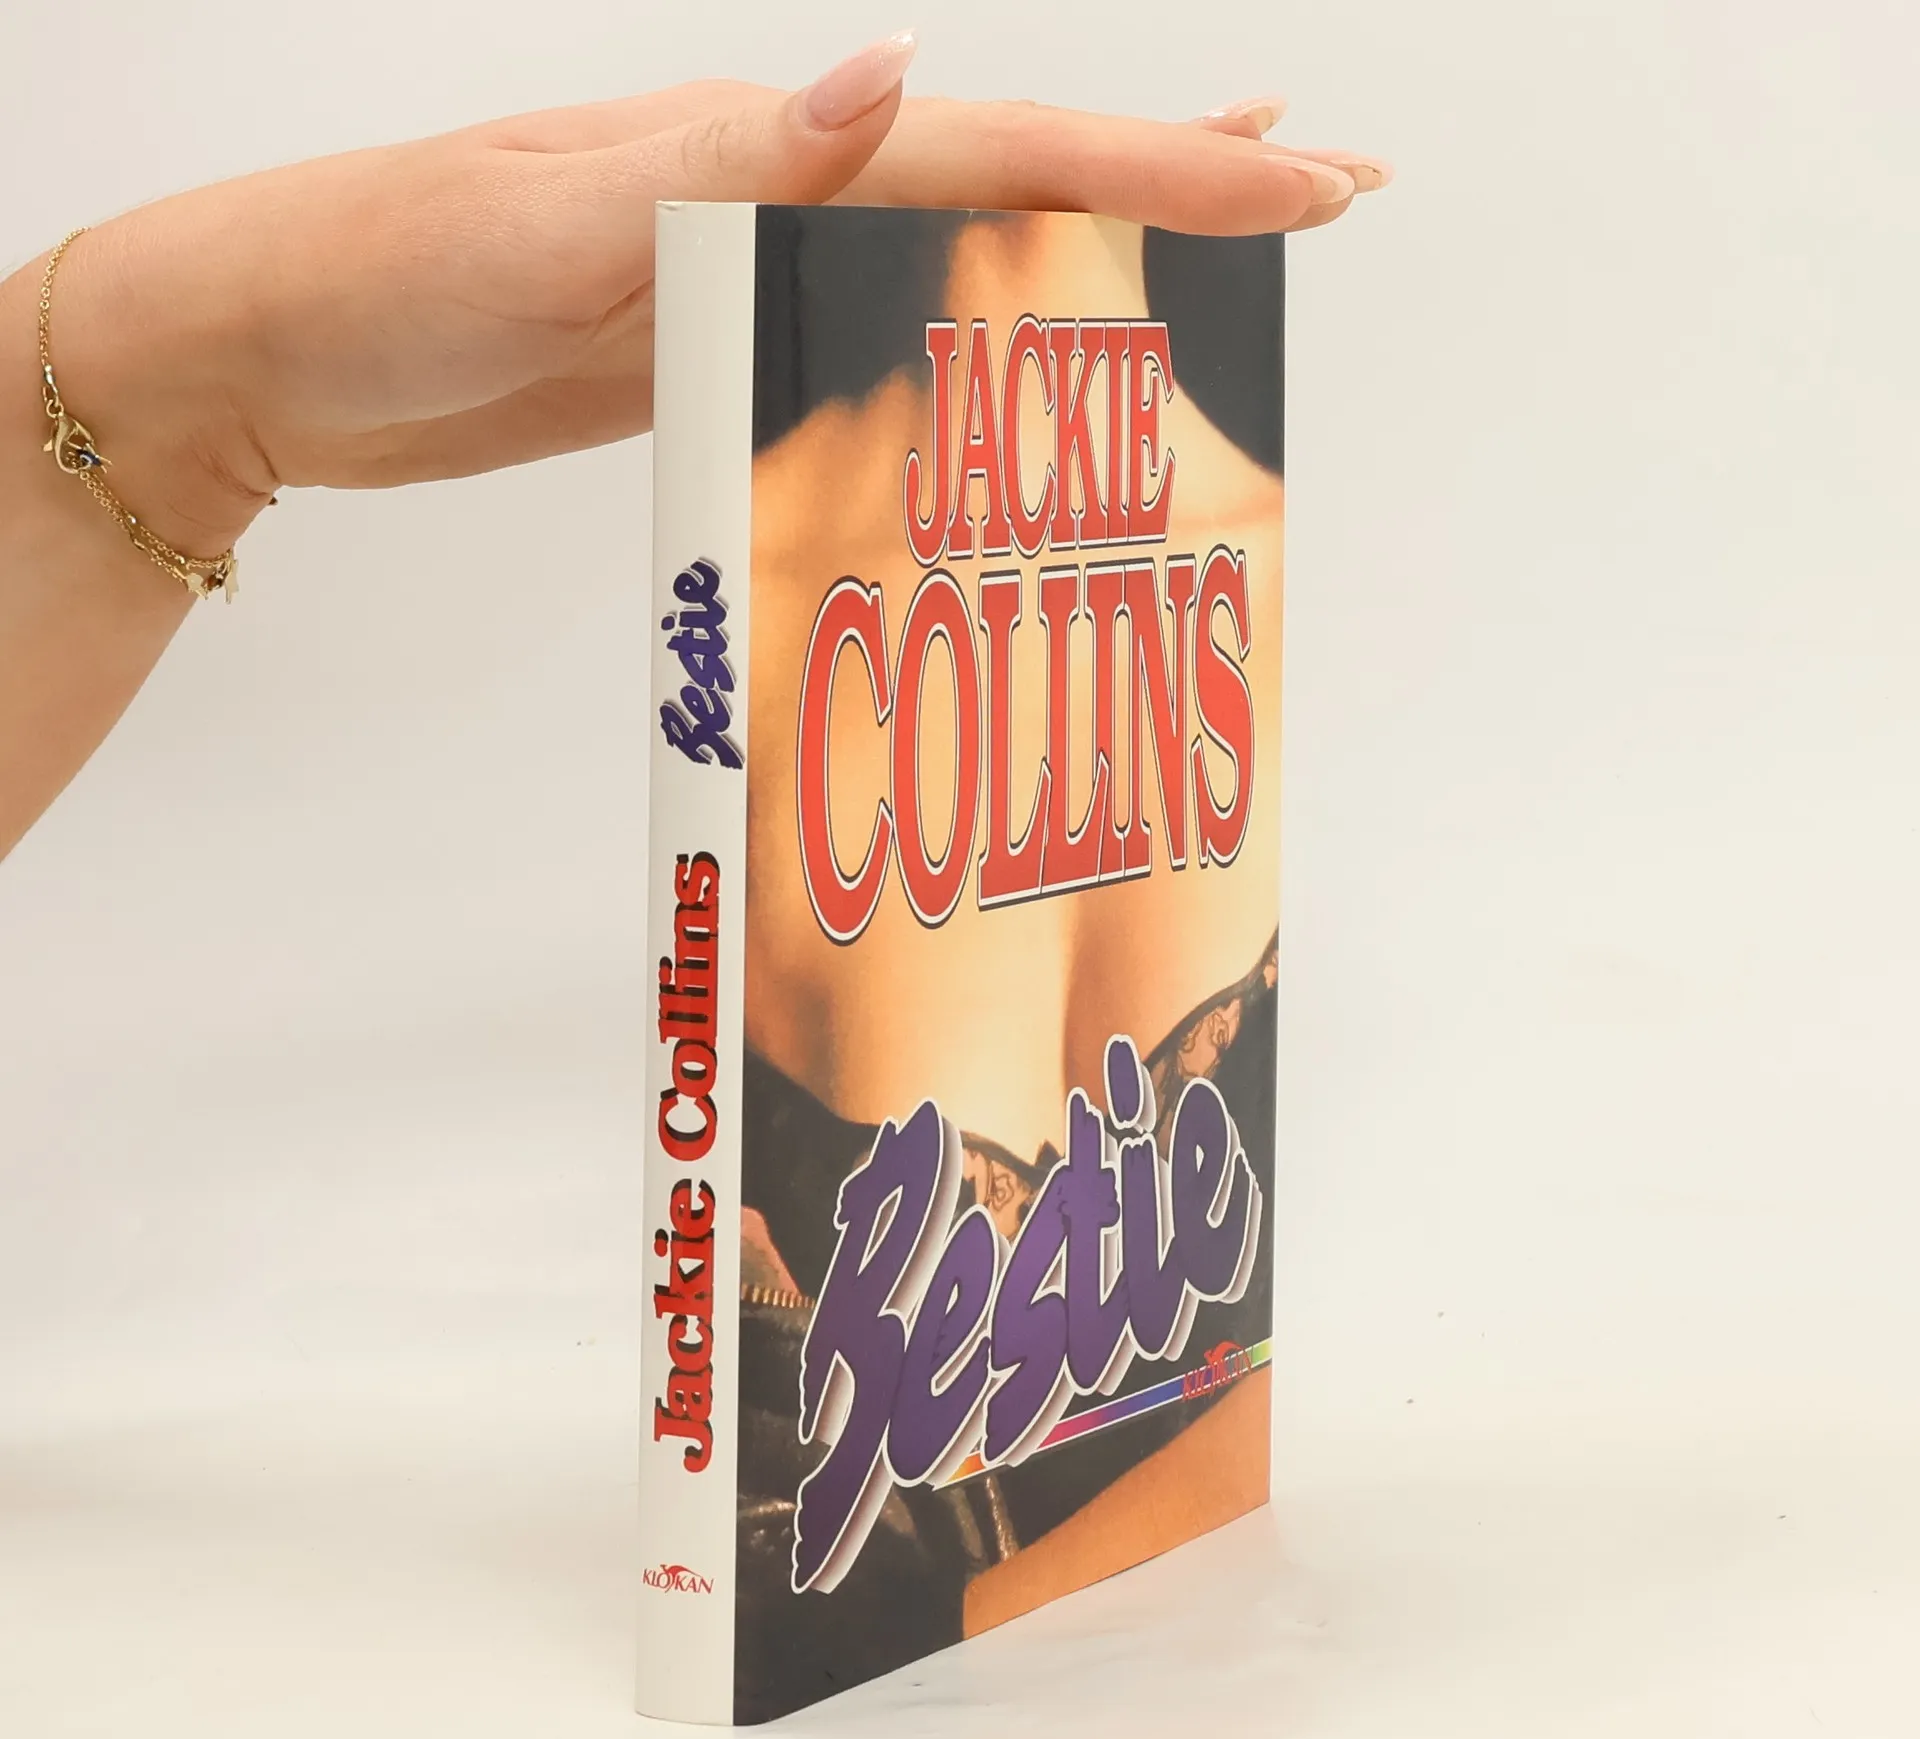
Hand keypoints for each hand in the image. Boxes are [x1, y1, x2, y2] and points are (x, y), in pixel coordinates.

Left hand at [39, 35, 1387, 554]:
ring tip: (1200, 242)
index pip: (1002, 150)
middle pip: (1013, 170)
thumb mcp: (552, 222)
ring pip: (957, 246)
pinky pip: (875, 321)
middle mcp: (773, 185)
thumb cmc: (383, 277)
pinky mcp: (708, 332)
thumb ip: (724, 165)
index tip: (1304, 185)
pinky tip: (1001, 343)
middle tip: (1319, 183)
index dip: (1161, 170)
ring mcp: (745, 258)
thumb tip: (886, 78)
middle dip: (1172, 177)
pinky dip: (966, 326)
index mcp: (761, 146)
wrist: (267, 350)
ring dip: (1088, 241)